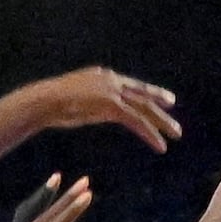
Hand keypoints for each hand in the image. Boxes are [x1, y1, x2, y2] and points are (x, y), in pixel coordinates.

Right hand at [20, 66, 181, 154]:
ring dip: (162, 122)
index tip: (161, 97)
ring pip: (144, 107)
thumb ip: (88, 101)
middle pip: (141, 92)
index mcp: (102, 75)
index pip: (131, 84)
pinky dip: (150, 134)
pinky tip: (161, 146)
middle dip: (159, 101)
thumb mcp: (74, 99)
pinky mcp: (112, 106)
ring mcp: (112, 91)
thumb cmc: (51, 104)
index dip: (148, 91)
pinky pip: (137, 121)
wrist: (44, 101)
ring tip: (176, 134)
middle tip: (173, 108)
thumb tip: (88, 108)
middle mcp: (111, 80)